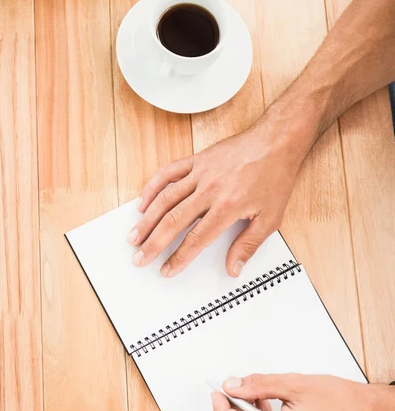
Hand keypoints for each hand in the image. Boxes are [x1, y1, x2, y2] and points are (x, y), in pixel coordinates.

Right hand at [127, 116, 304, 277]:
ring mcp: (200, 173)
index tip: (167, 269)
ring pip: (165, 199)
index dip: (179, 258)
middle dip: (154, 243)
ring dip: (147, 220)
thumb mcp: (270, 218)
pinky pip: (168, 173)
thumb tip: (233, 268)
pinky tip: (142, 203)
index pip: (196, 239)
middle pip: (174, 221)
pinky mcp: (197, 160)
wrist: (277, 141)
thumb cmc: (275, 178)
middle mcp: (210, 189)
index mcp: (228, 206)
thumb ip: (248, 245)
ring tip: (134, 237)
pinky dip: (152, 188)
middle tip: (140, 258)